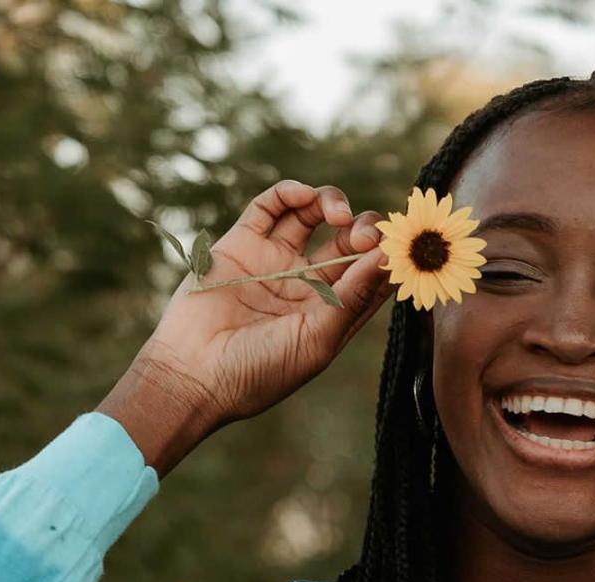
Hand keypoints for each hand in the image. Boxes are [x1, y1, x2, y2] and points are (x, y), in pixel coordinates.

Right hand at [100, 180, 392, 473]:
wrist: (193, 374)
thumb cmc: (260, 370)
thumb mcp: (318, 338)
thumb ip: (353, 296)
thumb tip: (388, 258)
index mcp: (331, 310)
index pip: (372, 273)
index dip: (390, 255)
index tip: (402, 246)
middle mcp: (306, 282)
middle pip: (347, 239)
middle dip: (363, 229)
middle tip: (363, 236)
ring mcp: (274, 260)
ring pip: (313, 214)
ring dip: (332, 203)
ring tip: (336, 215)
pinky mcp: (241, 243)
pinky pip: (270, 207)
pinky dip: (290, 193)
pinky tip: (304, 197)